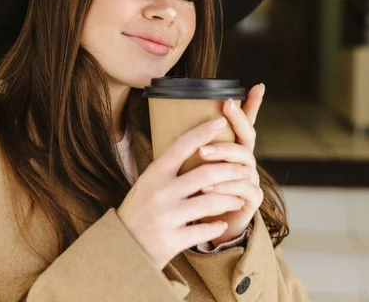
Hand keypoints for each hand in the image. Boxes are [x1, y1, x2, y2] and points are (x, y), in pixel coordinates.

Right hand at [117, 117, 250, 270]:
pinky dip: (218, 225)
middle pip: (206, 173)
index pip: (182, 146)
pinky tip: (222, 223)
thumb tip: (196, 145)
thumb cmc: (139, 210)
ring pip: (211, 202)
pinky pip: (205, 229)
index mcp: (154, 174)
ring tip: (239, 198)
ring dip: (231, 199)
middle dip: (232, 170)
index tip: (221, 121)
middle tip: (246, 169)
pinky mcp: (172, 240)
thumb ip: (168, 169)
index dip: (203, 131)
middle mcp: (160, 192)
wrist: (123, 247)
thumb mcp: (146, 183)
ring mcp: (167, 216)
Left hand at [196, 83, 265, 245]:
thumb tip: (168, 117)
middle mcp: (246, 160)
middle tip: (215, 119)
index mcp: (233, 148)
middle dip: (234, 126)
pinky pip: (241, 189)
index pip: (245, 122)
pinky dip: (224, 187)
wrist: (206, 224)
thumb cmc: (197, 192)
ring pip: (243, 162)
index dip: (253, 105)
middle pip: (246, 138)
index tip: (256, 86)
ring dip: (223, 156)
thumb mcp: (191, 166)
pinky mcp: (252, 199)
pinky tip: (207, 188)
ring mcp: (251, 178)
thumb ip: (190, 146)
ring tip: (203, 154)